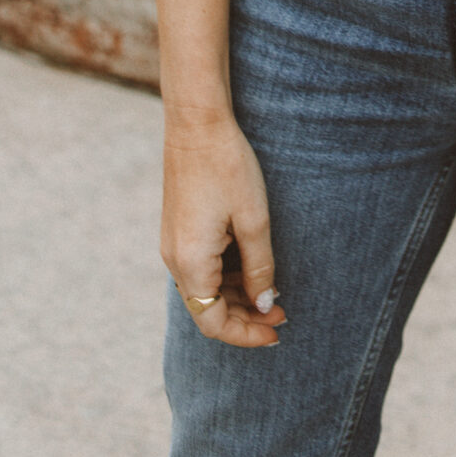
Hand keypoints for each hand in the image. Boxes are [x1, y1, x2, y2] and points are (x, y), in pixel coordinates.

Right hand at [161, 110, 287, 347]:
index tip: (276, 332)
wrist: (196, 121)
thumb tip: (263, 305)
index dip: (245, 335)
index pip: (214, 322)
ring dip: (236, 297)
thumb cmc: (227, 166)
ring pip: (204, 289)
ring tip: (272, 292)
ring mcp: (173, 243)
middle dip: (245, 316)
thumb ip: (260, 268)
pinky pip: (200, 267)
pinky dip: (225, 276)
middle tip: (282, 313)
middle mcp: (174, 259)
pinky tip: (251, 266)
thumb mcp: (254, 220)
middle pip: (207, 309)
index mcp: (191, 262)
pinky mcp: (178, 228)